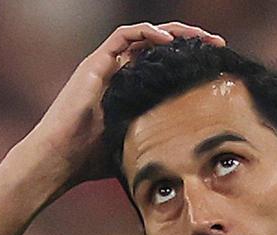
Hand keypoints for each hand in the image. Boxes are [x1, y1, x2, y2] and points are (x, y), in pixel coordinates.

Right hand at [22, 22, 224, 189]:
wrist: (59, 160)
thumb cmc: (91, 161)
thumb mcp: (135, 148)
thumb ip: (156, 143)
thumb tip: (188, 157)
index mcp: (130, 90)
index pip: (164, 65)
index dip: (190, 62)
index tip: (216, 66)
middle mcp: (118, 72)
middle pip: (159, 46)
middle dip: (190, 41)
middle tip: (216, 45)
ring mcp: (106, 65)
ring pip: (144, 35)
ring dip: (174, 32)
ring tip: (199, 37)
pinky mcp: (95, 63)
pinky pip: (123, 36)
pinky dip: (147, 32)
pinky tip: (169, 40)